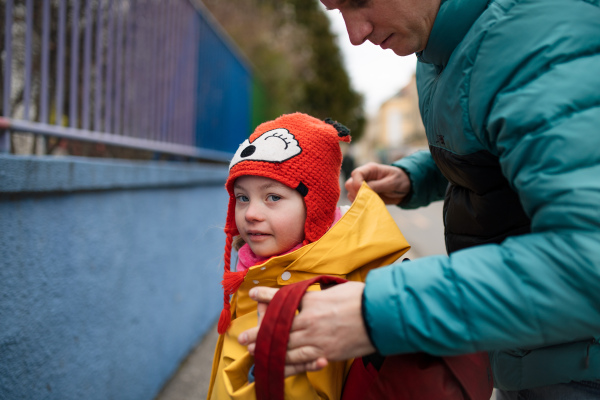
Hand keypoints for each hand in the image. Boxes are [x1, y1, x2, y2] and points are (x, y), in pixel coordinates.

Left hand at [238, 282, 375, 376]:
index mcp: (312, 302)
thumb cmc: (360, 299)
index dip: (266, 296)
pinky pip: (302, 363)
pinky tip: (276, 367)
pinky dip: (288, 366)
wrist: (380, 316)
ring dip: (267, 350)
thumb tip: (303, 296)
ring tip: (254, 352)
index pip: (283, 299)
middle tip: (242, 338)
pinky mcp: (326, 355)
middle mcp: (309, 322)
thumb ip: (316, 295)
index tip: (253, 293)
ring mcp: (317, 340)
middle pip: (278, 328)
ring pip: (285, 348)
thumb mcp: (334, 290)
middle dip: (258, 333)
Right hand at [345, 162, 410, 203]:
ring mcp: (363, 186)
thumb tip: (362, 190)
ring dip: (358, 200)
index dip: (357, 184)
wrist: (407, 188)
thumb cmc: (401, 181)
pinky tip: (369, 205)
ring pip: (351, 193)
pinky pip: (356, 200)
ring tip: (371, 203)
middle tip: (367, 200)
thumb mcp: (391, 182)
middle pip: (350, 184)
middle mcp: (364, 177)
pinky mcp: (365, 195)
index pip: (356, 174)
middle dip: (356, 193)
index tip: (364, 193)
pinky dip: (360, 204)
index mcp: (370, 169)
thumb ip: (377, 185)